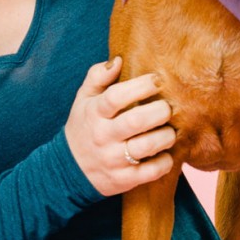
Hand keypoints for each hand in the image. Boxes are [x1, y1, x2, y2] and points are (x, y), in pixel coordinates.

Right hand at [65, 57, 174, 195]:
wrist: (69, 169)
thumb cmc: (84, 126)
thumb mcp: (83, 99)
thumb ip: (98, 76)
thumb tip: (119, 59)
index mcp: (94, 113)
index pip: (116, 97)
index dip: (140, 86)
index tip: (157, 80)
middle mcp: (103, 136)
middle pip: (136, 121)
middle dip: (160, 111)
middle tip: (168, 107)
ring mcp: (113, 160)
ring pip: (147, 146)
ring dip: (166, 136)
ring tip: (170, 131)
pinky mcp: (123, 180)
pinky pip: (151, 171)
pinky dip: (165, 162)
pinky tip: (165, 153)